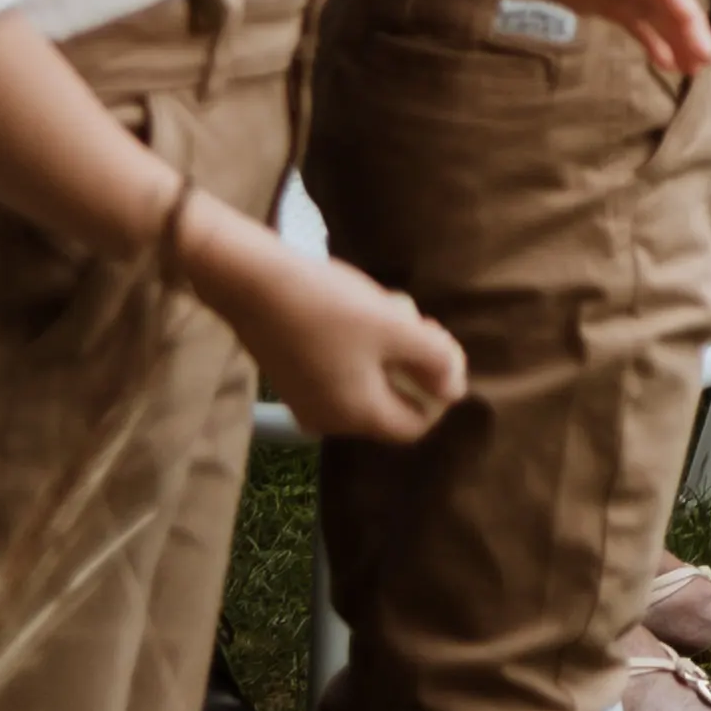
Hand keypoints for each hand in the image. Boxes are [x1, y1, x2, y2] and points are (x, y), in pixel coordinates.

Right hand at [202, 207, 471, 441]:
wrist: (254, 285)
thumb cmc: (331, 307)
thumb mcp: (396, 329)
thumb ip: (435, 361)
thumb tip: (456, 392)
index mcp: (357, 416)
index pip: (415, 425)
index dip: (439, 389)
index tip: (437, 345)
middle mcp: (328, 421)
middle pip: (392, 404)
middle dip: (413, 363)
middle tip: (413, 319)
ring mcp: (305, 402)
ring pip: (369, 384)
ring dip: (389, 350)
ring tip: (388, 308)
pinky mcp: (291, 379)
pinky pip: (342, 374)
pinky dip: (360, 348)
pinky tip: (357, 312)